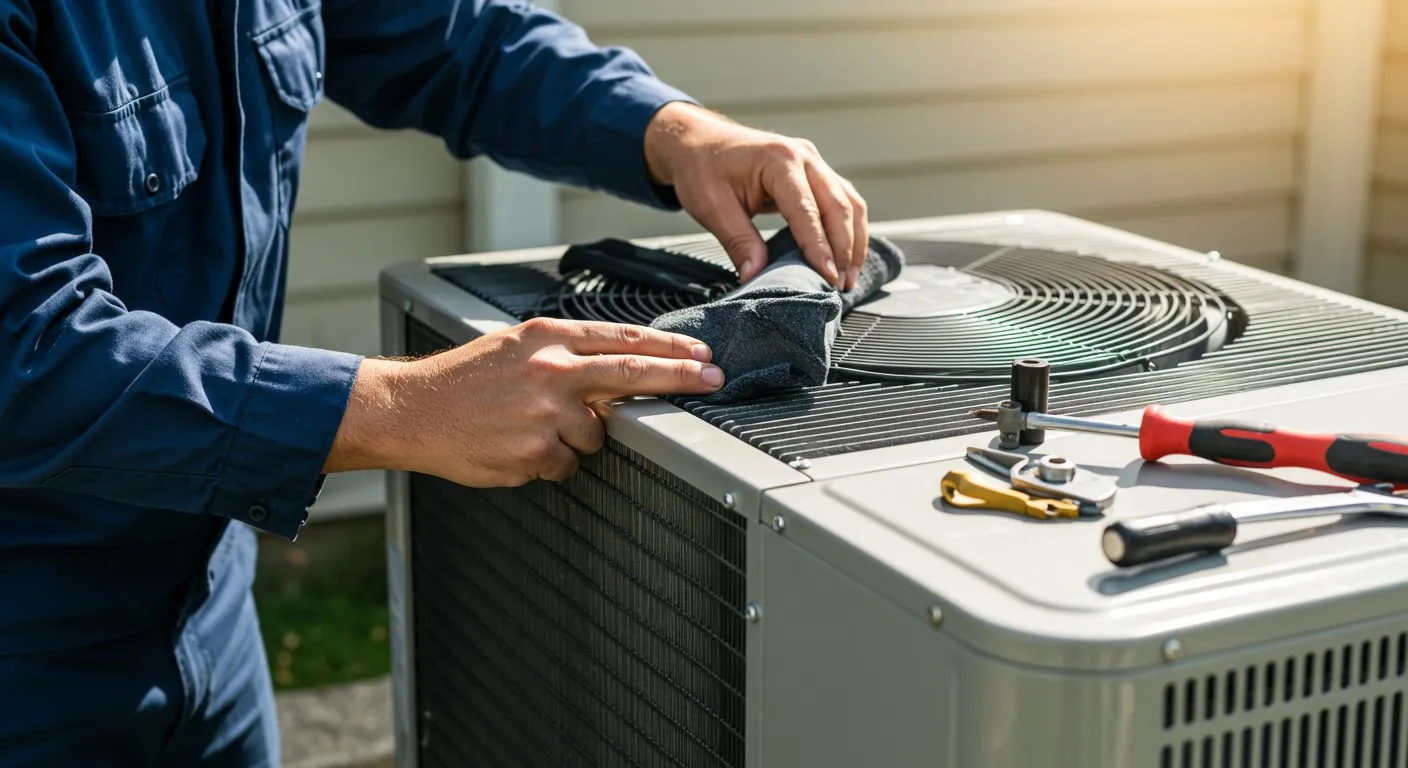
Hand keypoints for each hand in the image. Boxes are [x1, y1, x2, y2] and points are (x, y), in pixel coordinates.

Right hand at [324, 318, 723, 484]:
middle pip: (635, 373)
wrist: (410, 408)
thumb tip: (620, 373)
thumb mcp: (517, 347)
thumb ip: (567, 356)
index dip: (670, 349)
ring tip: (530, 428)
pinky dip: (549, 462)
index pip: (625, 339)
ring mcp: (546, 413)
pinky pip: (566, 465)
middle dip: (681, 378)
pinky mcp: (534, 451)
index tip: (702, 355)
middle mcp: (552, 370)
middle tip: (714, 379)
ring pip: (597, 436)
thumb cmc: (463, 380)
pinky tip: (517, 447)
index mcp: (549, 338)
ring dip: (577, 439)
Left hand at [644, 101, 869, 289]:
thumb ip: (738, 241)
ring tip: (849, 277)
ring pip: (850, 203)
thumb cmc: (703, 168)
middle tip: (841, 285)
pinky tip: (848, 256)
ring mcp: (814, 162)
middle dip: (844, 249)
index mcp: (778, 160)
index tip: (827, 277)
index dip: (819, 246)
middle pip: (839, 206)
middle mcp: (804, 156)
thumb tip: (755, 276)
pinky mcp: (816, 173)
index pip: (807, 209)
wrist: (700, 141)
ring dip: (854, 242)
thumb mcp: (712, 207)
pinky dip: (850, 230)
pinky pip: (844, 201)